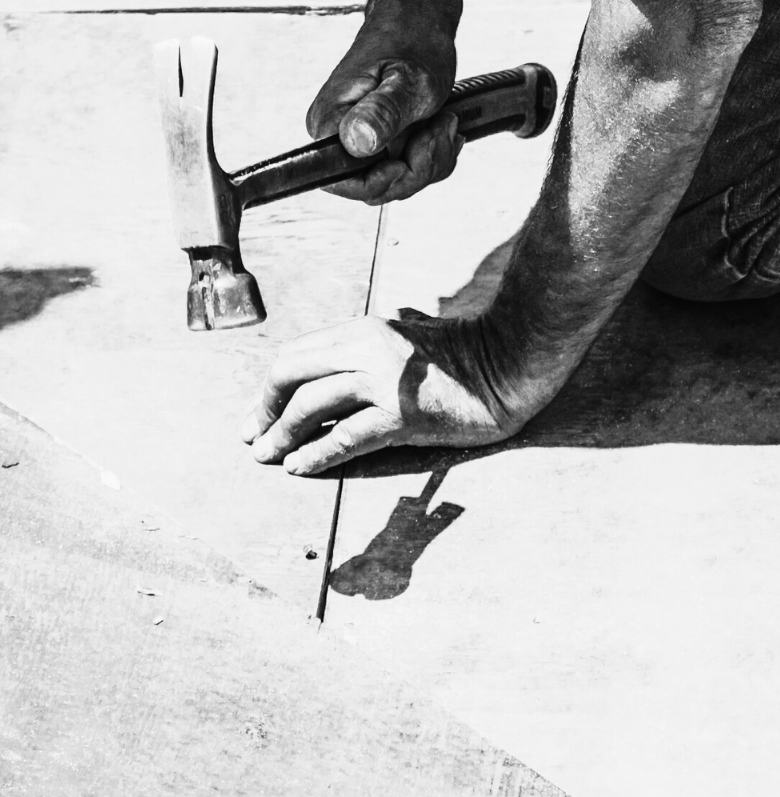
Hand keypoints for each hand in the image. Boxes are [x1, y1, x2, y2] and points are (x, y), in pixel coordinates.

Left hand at [241, 312, 526, 473]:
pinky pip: (345, 437)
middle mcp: (367, 347)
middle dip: (264, 408)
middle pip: (291, 374)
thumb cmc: (464, 351)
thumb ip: (376, 340)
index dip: (270, 387)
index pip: (298, 354)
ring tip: (266, 456)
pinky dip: (316, 455)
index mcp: (365, 328)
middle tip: (252, 435)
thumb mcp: (411, 331)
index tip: (258, 412)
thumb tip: (343, 353)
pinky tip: (299, 468)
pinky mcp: (402, 413)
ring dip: (281, 435)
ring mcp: (383, 380)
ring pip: (310, 406)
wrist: (510, 363)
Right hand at [308, 13, 460, 203]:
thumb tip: (357, 142)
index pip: (346, 183)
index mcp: (330, 123)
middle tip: (441, 126)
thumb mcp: (411, 80)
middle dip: (420, 167)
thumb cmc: (412, 40)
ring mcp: (357, 140)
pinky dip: (432, 153)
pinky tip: (443, 125)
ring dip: (431, 157)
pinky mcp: (377, 140)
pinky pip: (406, 168)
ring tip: (445, 119)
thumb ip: (385, 112)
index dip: (386, 182)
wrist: (417, 19)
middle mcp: (335, 136)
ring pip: (397, 180)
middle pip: (377, 188)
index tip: (414, 153)